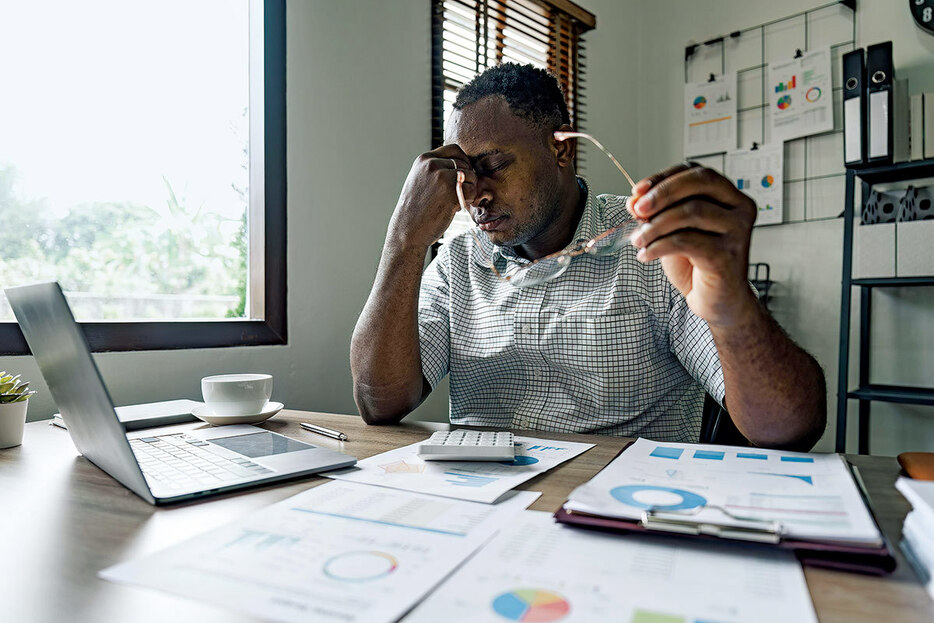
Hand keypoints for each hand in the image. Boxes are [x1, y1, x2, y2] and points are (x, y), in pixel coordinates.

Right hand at [388, 145, 476, 250]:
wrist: (407, 230)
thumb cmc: (415, 210)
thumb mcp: (420, 180)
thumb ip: (436, 169)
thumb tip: (460, 164)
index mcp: (424, 159)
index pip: (454, 149)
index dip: (463, 161)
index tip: (462, 176)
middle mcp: (432, 164)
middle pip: (465, 163)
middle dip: (467, 178)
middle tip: (458, 193)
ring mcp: (442, 177)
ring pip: (471, 175)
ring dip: (469, 189)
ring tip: (455, 201)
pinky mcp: (451, 192)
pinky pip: (473, 190)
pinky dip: (470, 199)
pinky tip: (457, 207)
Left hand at [627, 163, 757, 326]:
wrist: (717, 301)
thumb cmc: (698, 264)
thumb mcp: (674, 231)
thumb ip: (659, 213)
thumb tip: (634, 201)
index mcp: (729, 196)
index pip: (695, 171)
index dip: (664, 177)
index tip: (638, 191)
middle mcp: (739, 209)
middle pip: (699, 183)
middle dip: (662, 193)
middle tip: (637, 209)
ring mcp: (736, 232)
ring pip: (690, 212)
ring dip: (656, 225)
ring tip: (639, 239)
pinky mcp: (726, 255)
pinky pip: (686, 241)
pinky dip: (659, 246)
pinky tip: (646, 254)